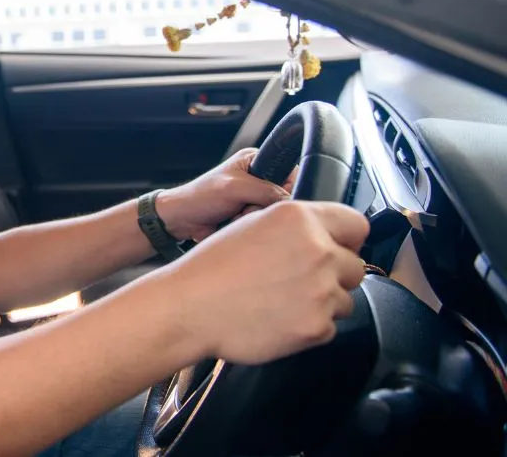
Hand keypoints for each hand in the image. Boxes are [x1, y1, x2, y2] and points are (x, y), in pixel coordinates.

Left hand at [156, 148, 295, 241]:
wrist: (180, 219)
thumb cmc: (200, 196)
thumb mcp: (234, 188)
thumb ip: (266, 191)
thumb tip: (290, 201)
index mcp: (255, 160)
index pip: (289, 172)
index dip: (287, 189)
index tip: (273, 200)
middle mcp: (257, 177)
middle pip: (283, 196)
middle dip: (265, 206)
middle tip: (245, 208)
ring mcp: (253, 196)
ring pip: (272, 212)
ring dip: (256, 217)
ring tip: (236, 215)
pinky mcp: (248, 213)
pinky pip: (262, 222)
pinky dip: (250, 225)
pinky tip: (234, 222)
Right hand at [165, 200, 368, 364]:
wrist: (189, 309)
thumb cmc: (212, 269)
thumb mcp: (253, 225)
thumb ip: (297, 226)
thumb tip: (328, 236)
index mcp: (300, 219)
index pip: (357, 225)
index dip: (345, 238)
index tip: (336, 248)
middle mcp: (318, 251)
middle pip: (354, 265)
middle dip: (333, 274)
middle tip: (296, 280)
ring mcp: (321, 291)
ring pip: (344, 299)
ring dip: (322, 302)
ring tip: (281, 300)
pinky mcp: (317, 326)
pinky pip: (329, 327)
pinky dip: (308, 326)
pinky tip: (278, 318)